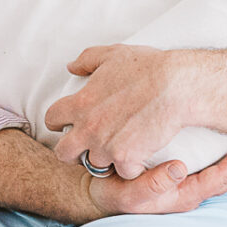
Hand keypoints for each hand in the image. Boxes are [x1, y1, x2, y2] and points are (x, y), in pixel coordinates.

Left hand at [44, 44, 186, 179]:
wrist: (175, 86)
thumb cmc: (147, 67)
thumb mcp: (113, 55)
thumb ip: (87, 60)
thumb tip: (71, 67)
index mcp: (80, 103)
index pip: (52, 118)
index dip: (60, 121)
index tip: (71, 122)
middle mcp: (88, 128)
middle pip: (63, 153)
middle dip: (73, 151)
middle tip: (88, 146)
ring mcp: (106, 146)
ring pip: (95, 165)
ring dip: (106, 159)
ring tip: (120, 149)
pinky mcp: (127, 158)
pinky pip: (122, 172)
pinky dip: (131, 167)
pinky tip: (140, 156)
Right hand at [85, 138, 226, 216]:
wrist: (100, 192)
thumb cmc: (114, 195)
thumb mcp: (127, 193)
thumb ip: (151, 185)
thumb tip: (178, 169)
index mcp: (184, 196)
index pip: (221, 179)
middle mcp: (192, 190)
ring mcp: (190, 182)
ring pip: (225, 169)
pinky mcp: (185, 173)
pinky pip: (213, 162)